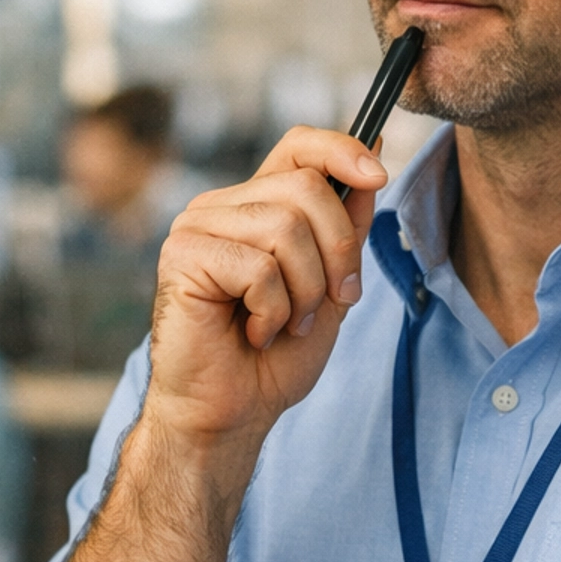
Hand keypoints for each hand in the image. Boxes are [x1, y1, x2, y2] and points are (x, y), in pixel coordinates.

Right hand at [146, 129, 385, 452]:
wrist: (231, 414)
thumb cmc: (274, 358)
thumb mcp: (331, 284)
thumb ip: (348, 226)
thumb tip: (374, 155)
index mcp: (254, 205)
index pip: (298, 147)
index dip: (341, 149)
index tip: (378, 176)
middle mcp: (221, 206)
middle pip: (306, 189)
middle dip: (339, 253)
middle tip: (333, 301)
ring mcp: (196, 227)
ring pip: (286, 228)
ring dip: (306, 291)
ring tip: (287, 323)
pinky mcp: (181, 256)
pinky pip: (258, 267)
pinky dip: (273, 311)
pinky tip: (255, 333)